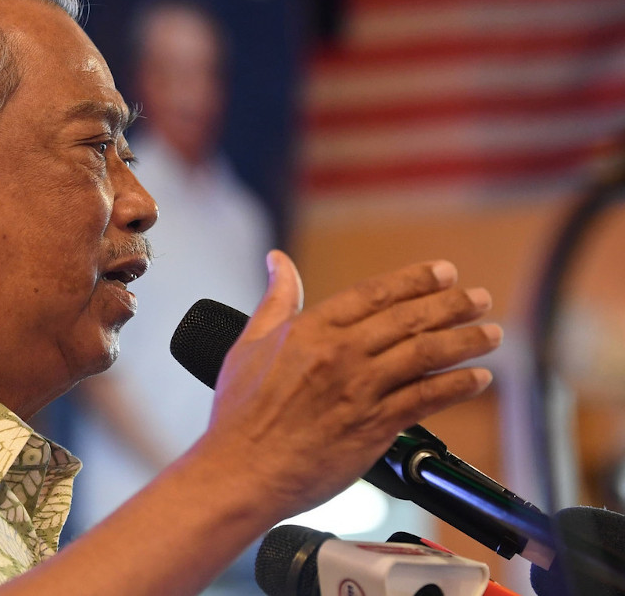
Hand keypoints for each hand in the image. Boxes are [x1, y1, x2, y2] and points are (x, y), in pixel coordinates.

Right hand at [206, 250, 500, 516]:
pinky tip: (478, 378)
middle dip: (451, 304)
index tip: (442, 272)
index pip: (374, 294)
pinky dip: (457, 386)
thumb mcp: (249, 343)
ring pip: (426, 355)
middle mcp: (341, 354)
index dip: (415, 280)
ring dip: (464, 341)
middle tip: (478, 297)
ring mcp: (361, 390)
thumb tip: (277, 261)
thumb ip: (274, 300)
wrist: (242, 471)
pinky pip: (426, 399)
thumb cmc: (240, 414)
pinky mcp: (374, 427)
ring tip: (490, 333)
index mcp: (312, 330)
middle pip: (409, 319)